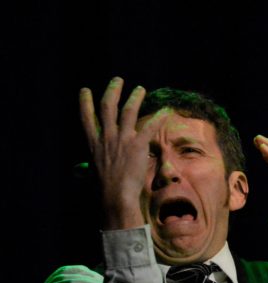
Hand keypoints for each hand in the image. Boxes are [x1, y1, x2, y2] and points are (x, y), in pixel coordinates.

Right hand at [79, 77, 168, 229]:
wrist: (115, 195)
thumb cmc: (105, 189)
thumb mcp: (92, 173)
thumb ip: (88, 168)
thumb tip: (79, 171)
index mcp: (93, 143)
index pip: (86, 117)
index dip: (86, 102)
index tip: (85, 90)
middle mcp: (106, 137)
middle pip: (107, 107)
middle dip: (112, 91)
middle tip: (118, 80)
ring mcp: (121, 140)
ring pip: (128, 111)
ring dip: (134, 98)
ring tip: (140, 89)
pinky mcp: (137, 145)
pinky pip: (150, 127)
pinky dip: (158, 118)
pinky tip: (165, 110)